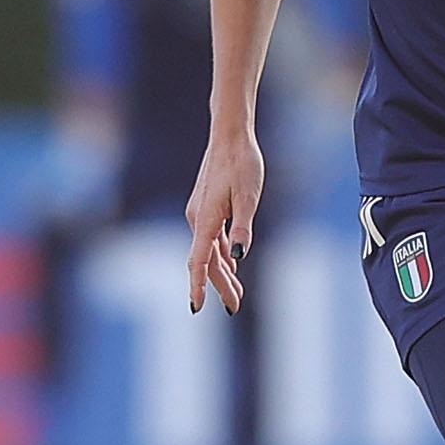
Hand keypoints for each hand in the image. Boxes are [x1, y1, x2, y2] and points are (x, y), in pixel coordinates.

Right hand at [184, 131, 265, 312]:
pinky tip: (232, 265)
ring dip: (223, 273)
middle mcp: (198, 219)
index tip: (196, 308)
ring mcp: (201, 213)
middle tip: (235, 307)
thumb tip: (238, 256)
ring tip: (236, 295)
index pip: (198, 260)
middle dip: (220, 286)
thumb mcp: (248, 197)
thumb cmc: (242, 164)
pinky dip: (222, 255)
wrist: (230, 137)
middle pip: (207, 261)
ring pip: (210, 251)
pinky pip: (213, 239)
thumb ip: (242, 228)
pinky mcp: (208, 207)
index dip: (197, 285)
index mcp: (206, 220)